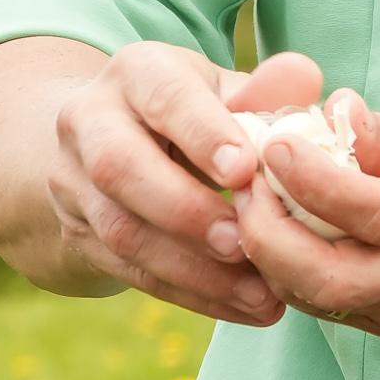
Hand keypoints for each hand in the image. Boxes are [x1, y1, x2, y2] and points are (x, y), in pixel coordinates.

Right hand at [47, 42, 330, 325]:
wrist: (113, 146)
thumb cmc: (195, 114)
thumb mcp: (225, 91)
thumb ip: (266, 90)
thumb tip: (305, 79)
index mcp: (136, 73)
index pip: (163, 97)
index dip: (202, 134)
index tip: (245, 172)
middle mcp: (89, 121)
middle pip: (118, 166)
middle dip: (185, 210)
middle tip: (243, 242)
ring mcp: (73, 182)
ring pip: (122, 230)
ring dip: (193, 268)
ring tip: (258, 293)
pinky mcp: (78, 235)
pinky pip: (130, 272)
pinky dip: (189, 294)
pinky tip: (240, 307)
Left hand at [230, 94, 379, 341]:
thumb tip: (333, 115)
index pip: (376, 212)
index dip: (316, 182)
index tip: (276, 144)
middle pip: (331, 279)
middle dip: (269, 236)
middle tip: (245, 185)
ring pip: (320, 302)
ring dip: (271, 258)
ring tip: (253, 204)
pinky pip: (330, 308)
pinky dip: (292, 274)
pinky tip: (280, 233)